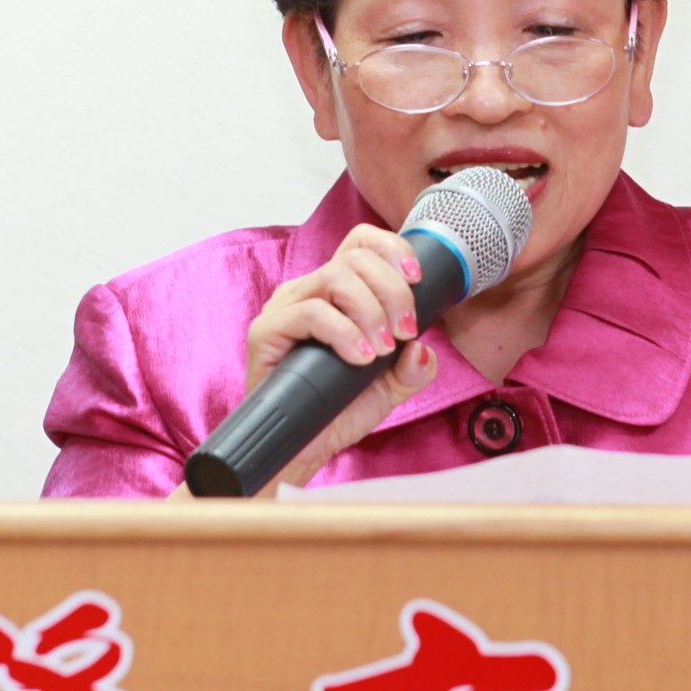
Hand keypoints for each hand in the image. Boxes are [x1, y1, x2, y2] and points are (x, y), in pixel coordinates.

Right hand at [241, 224, 440, 489]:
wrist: (304, 448)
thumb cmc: (339, 409)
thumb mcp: (390, 387)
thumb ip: (413, 367)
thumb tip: (423, 350)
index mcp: (337, 291)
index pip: (361, 242)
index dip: (393, 249)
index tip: (418, 280)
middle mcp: (310, 290)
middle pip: (356, 257)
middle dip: (393, 290)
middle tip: (405, 331)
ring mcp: (287, 307)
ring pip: (336, 277)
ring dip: (371, 311)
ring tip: (382, 350)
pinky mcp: (267, 330)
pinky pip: (311, 312)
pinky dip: (345, 333)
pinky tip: (361, 358)